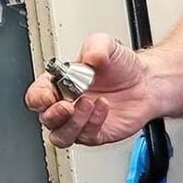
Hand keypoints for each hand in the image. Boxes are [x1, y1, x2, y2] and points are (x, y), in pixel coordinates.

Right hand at [26, 33, 160, 146]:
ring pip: (61, 136)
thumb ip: (95, 46)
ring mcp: (79, 122)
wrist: (146, 83)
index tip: (47, 95)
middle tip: (68, 105)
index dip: (38, 98)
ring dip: (73, 123)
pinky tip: (103, 106)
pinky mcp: (94, 133)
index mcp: (58, 85)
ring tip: (88, 104)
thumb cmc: (122, 67)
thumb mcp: (106, 45)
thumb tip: (88, 58)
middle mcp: (66, 105)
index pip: (36, 97)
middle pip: (46, 119)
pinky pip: (86, 137)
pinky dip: (94, 122)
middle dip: (54, 114)